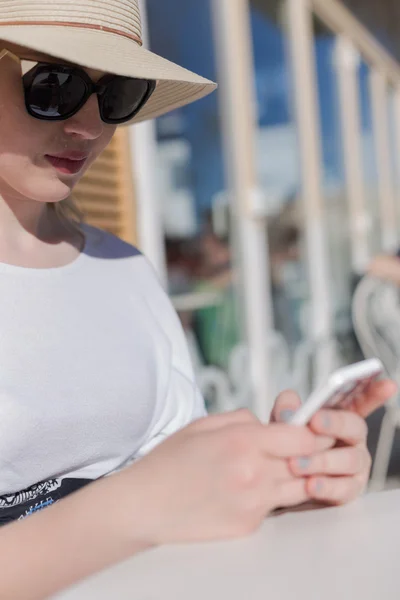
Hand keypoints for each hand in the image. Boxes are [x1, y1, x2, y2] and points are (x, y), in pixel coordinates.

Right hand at [132, 409, 318, 544]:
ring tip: (275, 467)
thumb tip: (271, 424)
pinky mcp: (248, 526)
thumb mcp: (205, 424)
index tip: (306, 430)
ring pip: (298, 488)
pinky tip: (248, 488)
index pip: (303, 438)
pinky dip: (270, 496)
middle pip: (307, 463)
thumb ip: (245, 419)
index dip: (310, 432)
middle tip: (299, 448)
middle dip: (308, 454)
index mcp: (243, 442)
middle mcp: (254, 474)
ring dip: (294, 476)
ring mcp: (253, 504)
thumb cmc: (170, 461)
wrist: (145, 504)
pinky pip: (274, 506)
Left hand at [272, 380, 396, 505]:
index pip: (361, 401)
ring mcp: (354, 465)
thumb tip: (289, 412)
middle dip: (335, 422)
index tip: (388, 384)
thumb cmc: (287, 444)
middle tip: (314, 422)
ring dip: (322, 460)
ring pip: (350, 460)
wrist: (278, 480)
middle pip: (355, 426)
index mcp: (340, 416)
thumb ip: (287, 407)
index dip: (375, 392)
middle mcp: (353, 439)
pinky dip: (325, 487)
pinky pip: (343, 489)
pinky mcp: (348, 489)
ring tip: (297, 463)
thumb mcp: (283, 420)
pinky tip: (310, 485)